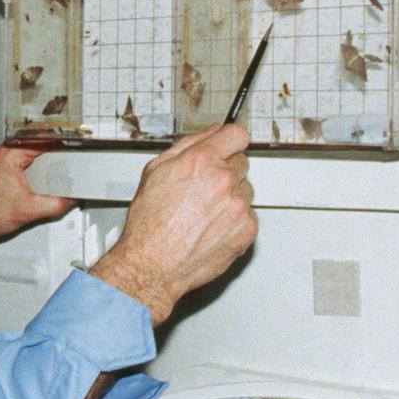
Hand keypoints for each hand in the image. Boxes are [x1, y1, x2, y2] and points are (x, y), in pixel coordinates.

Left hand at [0, 143, 74, 243]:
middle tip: (77, 154)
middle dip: (59, 148)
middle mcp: (8, 151)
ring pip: (36, 150)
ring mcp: (7, 158)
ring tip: (69, 161)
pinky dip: (42, 163)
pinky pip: (30, 159)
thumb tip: (71, 200)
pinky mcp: (8, 167)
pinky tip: (53, 170)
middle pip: (42, 142)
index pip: (45, 139)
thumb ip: (56, 205)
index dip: (64, 142)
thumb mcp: (30, 211)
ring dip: (51, 155)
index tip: (78, 146)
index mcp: (12, 154)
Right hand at [89, 124, 256, 325]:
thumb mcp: (156, 171)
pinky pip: (248, 216)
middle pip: (241, 163)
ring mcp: (238, 206)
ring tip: (204, 214)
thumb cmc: (149, 223)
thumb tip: (211, 133)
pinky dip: (235, 221)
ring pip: (245, 191)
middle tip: (203, 190)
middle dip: (225, 172)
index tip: (228, 147)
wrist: (153, 264)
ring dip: (231, 198)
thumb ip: (188, 146)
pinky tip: (211, 228)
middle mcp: (224, 181)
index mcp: (202, 161)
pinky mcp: (246, 230)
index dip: (230, 141)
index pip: (237, 135)